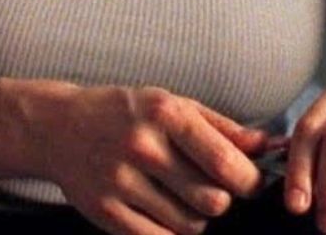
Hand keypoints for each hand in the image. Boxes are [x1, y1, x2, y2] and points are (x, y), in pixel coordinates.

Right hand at [42, 85, 271, 234]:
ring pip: (190, 225)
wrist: (56, 126)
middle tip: (208, 189)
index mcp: (164, 113)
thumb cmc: (122, 113)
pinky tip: (160, 210)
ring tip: (179, 196)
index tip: (248, 183)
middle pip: (214, 201)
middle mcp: (142, 146)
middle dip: (221, 200)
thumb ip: (223, 127)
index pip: (227, 164)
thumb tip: (270, 147)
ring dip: (195, 217)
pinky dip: (169, 230)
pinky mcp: (105, 210)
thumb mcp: (170, 104)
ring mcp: (120, 181)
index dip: (250, 182)